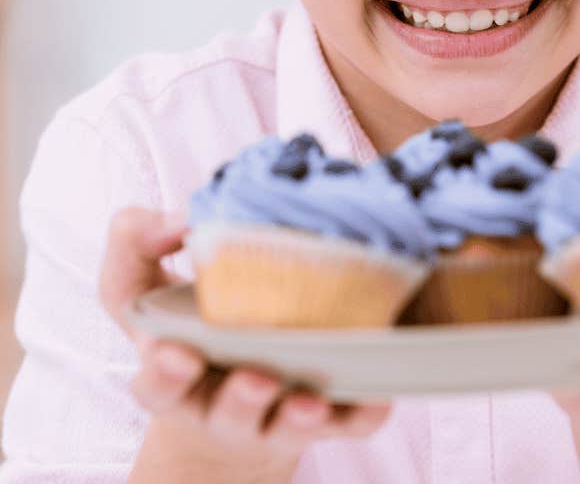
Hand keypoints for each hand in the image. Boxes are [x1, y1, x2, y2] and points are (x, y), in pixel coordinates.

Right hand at [99, 207, 391, 476]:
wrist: (227, 380)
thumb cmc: (187, 317)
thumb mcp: (142, 279)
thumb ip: (136, 240)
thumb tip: (179, 219)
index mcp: (174, 374)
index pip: (159, 383)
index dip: (165, 372)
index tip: (177, 352)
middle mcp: (222, 402)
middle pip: (229, 414)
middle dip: (241, 399)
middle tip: (257, 375)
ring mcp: (274, 414)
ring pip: (286, 426)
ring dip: (297, 414)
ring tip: (311, 398)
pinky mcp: (324, 416)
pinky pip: (348, 422)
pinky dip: (361, 411)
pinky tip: (376, 391)